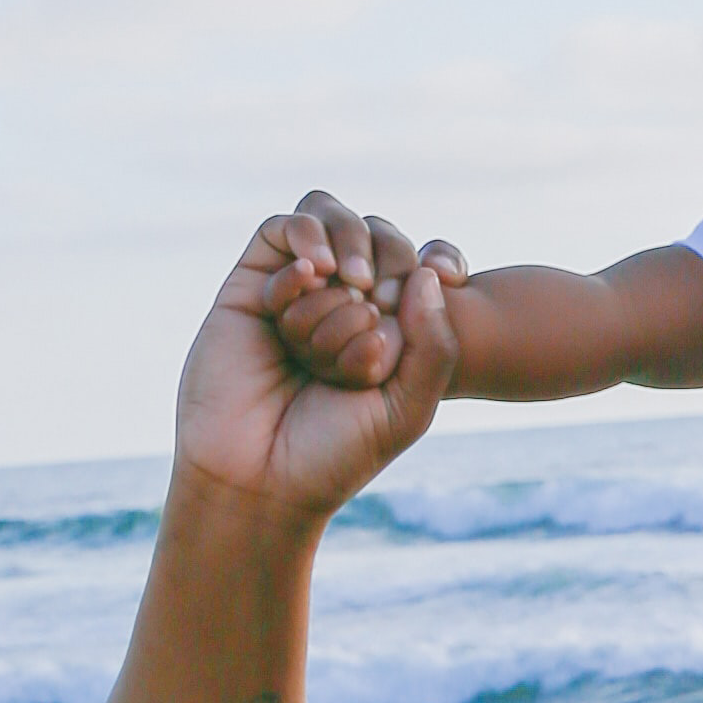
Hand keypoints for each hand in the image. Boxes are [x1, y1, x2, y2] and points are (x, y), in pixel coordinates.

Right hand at [180, 205, 462, 518]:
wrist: (260, 476)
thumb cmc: (338, 450)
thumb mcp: (410, 405)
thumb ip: (435, 342)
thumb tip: (428, 271)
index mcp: (394, 331)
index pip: (426, 265)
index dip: (443, 258)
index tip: (453, 274)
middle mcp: (347, 305)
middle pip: (382, 239)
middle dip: (391, 265)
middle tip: (379, 308)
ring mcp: (299, 294)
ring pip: (333, 226)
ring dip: (350, 253)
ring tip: (353, 288)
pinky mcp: (249, 289)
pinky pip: (280, 234)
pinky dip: (305, 242)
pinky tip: (312, 277)